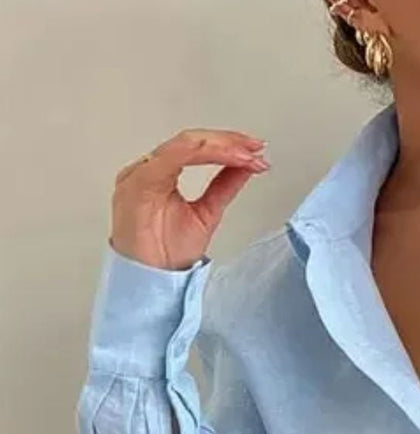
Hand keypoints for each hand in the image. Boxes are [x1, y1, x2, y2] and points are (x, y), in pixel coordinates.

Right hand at [109, 128, 269, 270]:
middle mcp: (148, 169)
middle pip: (191, 141)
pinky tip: (227, 155)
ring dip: (220, 146)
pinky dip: (202, 154)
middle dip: (228, 142)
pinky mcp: (138, 183)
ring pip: (184, 145)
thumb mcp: (207, 213)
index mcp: (159, 175)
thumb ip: (223, 186)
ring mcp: (140, 174)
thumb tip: (245, 166)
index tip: (255, 151)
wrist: (150, 281)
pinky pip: (172, 157)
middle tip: (255, 148)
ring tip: (246, 154)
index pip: (195, 148)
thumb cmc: (167, 254)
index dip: (227, 145)